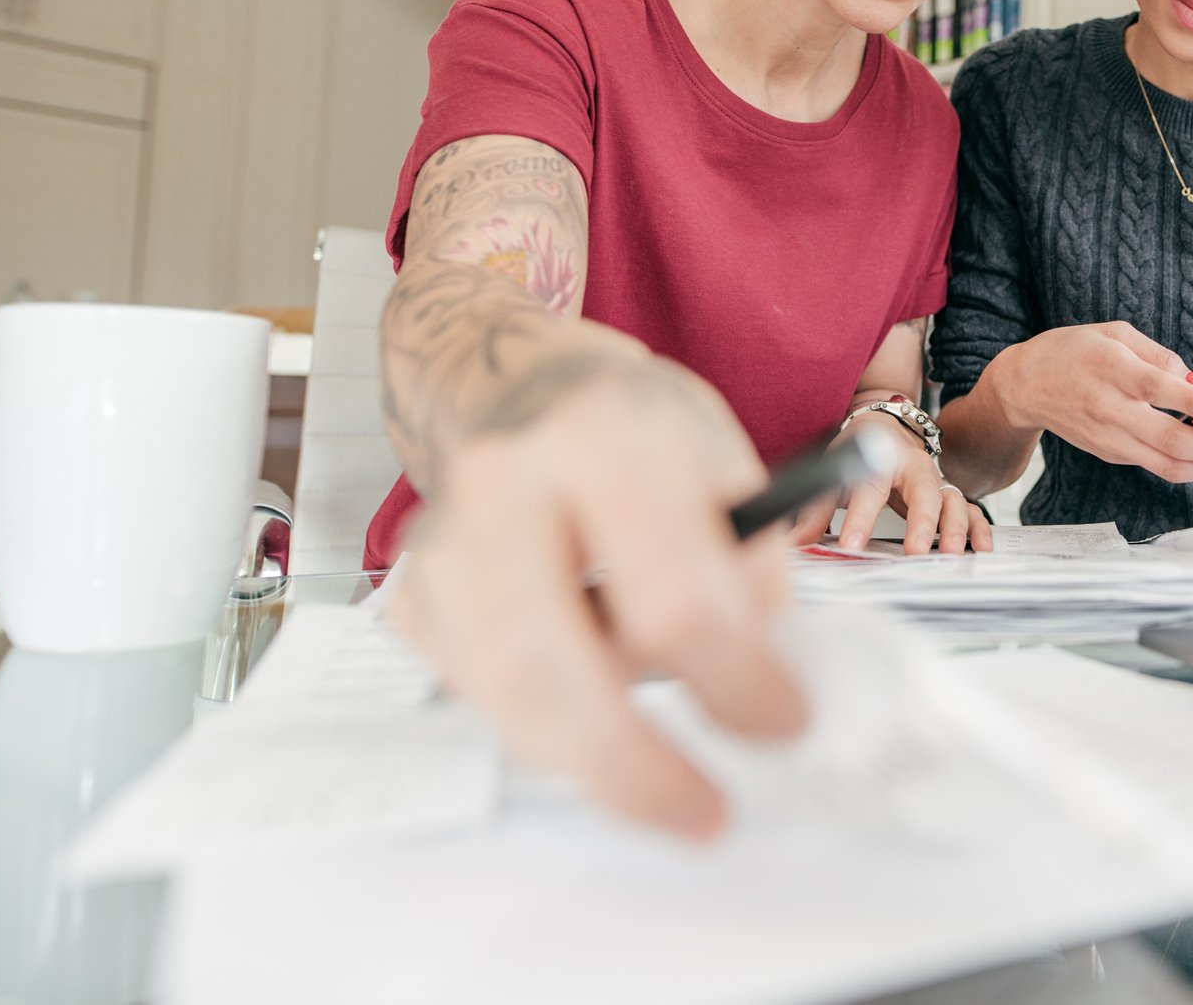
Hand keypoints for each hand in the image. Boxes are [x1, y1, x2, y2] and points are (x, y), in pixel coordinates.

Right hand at [388, 355, 803, 840]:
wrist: (512, 383)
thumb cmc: (633, 430)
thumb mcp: (725, 461)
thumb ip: (751, 566)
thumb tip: (765, 680)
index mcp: (607, 433)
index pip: (670, 595)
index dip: (735, 683)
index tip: (782, 725)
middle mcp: (505, 479)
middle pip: (546, 660)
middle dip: (632, 764)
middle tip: (700, 810)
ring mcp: (440, 538)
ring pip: (497, 692)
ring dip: (587, 753)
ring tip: (653, 765)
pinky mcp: (410, 590)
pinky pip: (475, 692)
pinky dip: (541, 720)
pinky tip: (586, 696)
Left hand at [787, 415, 993, 554]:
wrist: (883, 427)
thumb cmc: (860, 451)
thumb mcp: (834, 471)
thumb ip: (816, 509)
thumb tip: (795, 542)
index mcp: (883, 457)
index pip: (871, 488)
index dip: (860, 519)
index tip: (851, 545)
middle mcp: (915, 467)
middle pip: (924, 493)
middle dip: (923, 523)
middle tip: (915, 552)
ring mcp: (936, 480)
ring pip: (953, 501)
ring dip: (955, 528)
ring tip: (951, 554)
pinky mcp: (948, 494)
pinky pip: (970, 509)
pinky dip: (978, 528)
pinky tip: (981, 548)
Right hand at [990, 322, 1192, 481]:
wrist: (1025, 386)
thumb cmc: (1073, 351)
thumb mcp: (1115, 333)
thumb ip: (1160, 357)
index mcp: (1109, 370)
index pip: (1155, 389)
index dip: (1192, 403)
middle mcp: (1110, 410)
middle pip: (1170, 440)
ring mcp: (1111, 440)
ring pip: (1169, 464)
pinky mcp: (1113, 455)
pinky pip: (1161, 466)